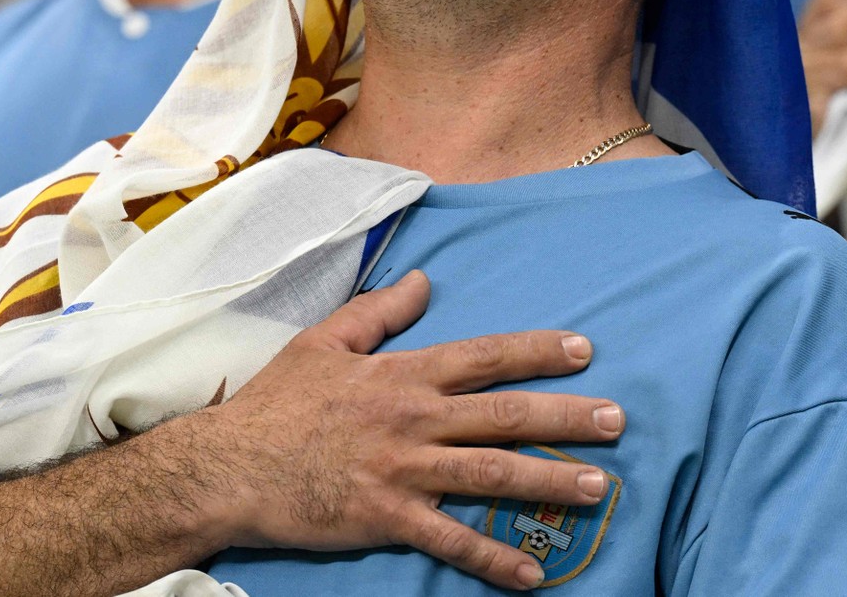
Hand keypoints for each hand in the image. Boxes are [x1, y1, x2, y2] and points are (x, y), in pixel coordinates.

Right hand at [194, 271, 623, 590]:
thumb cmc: (276, 402)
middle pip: (503, 415)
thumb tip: (425, 279)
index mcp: (402, 374)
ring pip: (491, 474)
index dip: (537, 352)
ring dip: (549, 481)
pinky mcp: (387, 518)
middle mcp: (413, 419)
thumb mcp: (324, 340)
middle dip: (565, 417)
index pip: (484, 356)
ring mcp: (403, 471)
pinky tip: (532, 571)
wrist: (229, 466)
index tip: (584, 350)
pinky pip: (451, 541)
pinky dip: (493, 557)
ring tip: (597, 487)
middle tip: (616, 421)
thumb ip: (380, 312)